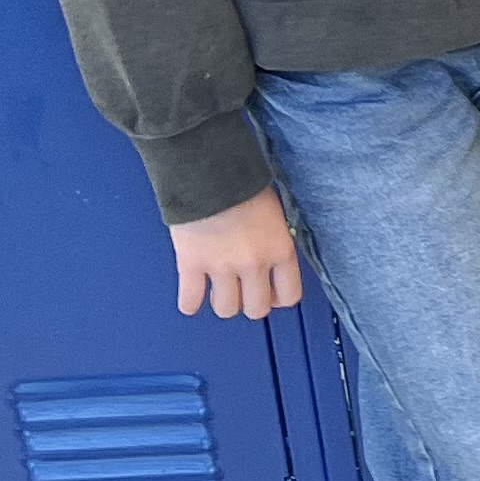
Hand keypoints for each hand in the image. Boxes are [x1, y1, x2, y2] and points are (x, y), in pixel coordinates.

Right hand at [169, 190, 300, 318]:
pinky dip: (190, 303)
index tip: (270, 293)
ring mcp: (222, 267)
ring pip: (226, 309)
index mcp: (280, 250)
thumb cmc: (244, 184)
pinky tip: (193, 297)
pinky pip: (190, 300)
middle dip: (250, 303)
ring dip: (223, 302)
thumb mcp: (276, 214)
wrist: (210, 171)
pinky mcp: (191, 265)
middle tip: (243, 291)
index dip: (278, 298)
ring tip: (219, 289)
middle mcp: (254, 264)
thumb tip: (271, 262)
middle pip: (256, 309)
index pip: (289, 296)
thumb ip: (275, 242)